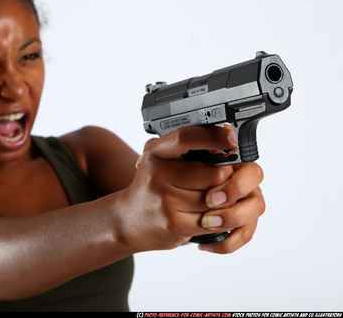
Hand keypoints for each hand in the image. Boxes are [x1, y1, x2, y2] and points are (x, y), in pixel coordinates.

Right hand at [121, 125, 264, 252]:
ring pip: (216, 198)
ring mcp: (164, 199)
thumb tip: (225, 135)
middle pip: (214, 174)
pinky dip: (216, 220)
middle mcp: (157, 173)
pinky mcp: (173, 223)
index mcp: (155, 153)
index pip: (186, 137)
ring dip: (221, 202)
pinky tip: (205, 217)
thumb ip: (186, 148)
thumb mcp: (160, 161)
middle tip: (220, 183)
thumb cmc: (151, 188)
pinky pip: (212, 219)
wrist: (127, 220)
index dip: (214, 136)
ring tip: (208, 201)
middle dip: (225, 180)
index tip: (231, 139)